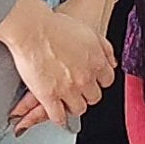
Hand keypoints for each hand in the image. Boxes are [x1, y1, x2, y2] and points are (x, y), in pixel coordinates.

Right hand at [0, 0, 113, 127]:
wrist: (32, 29)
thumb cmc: (56, 26)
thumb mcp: (89, 32)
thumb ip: (104, 49)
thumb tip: (111, 62)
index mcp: (97, 62)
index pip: (107, 81)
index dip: (98, 80)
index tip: (92, 80)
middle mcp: (85, 78)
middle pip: (94, 97)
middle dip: (86, 93)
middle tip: (78, 89)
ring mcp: (68, 89)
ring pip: (79, 108)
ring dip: (73, 105)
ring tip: (67, 101)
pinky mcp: (49, 96)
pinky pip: (58, 116)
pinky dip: (58, 118)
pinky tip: (56, 114)